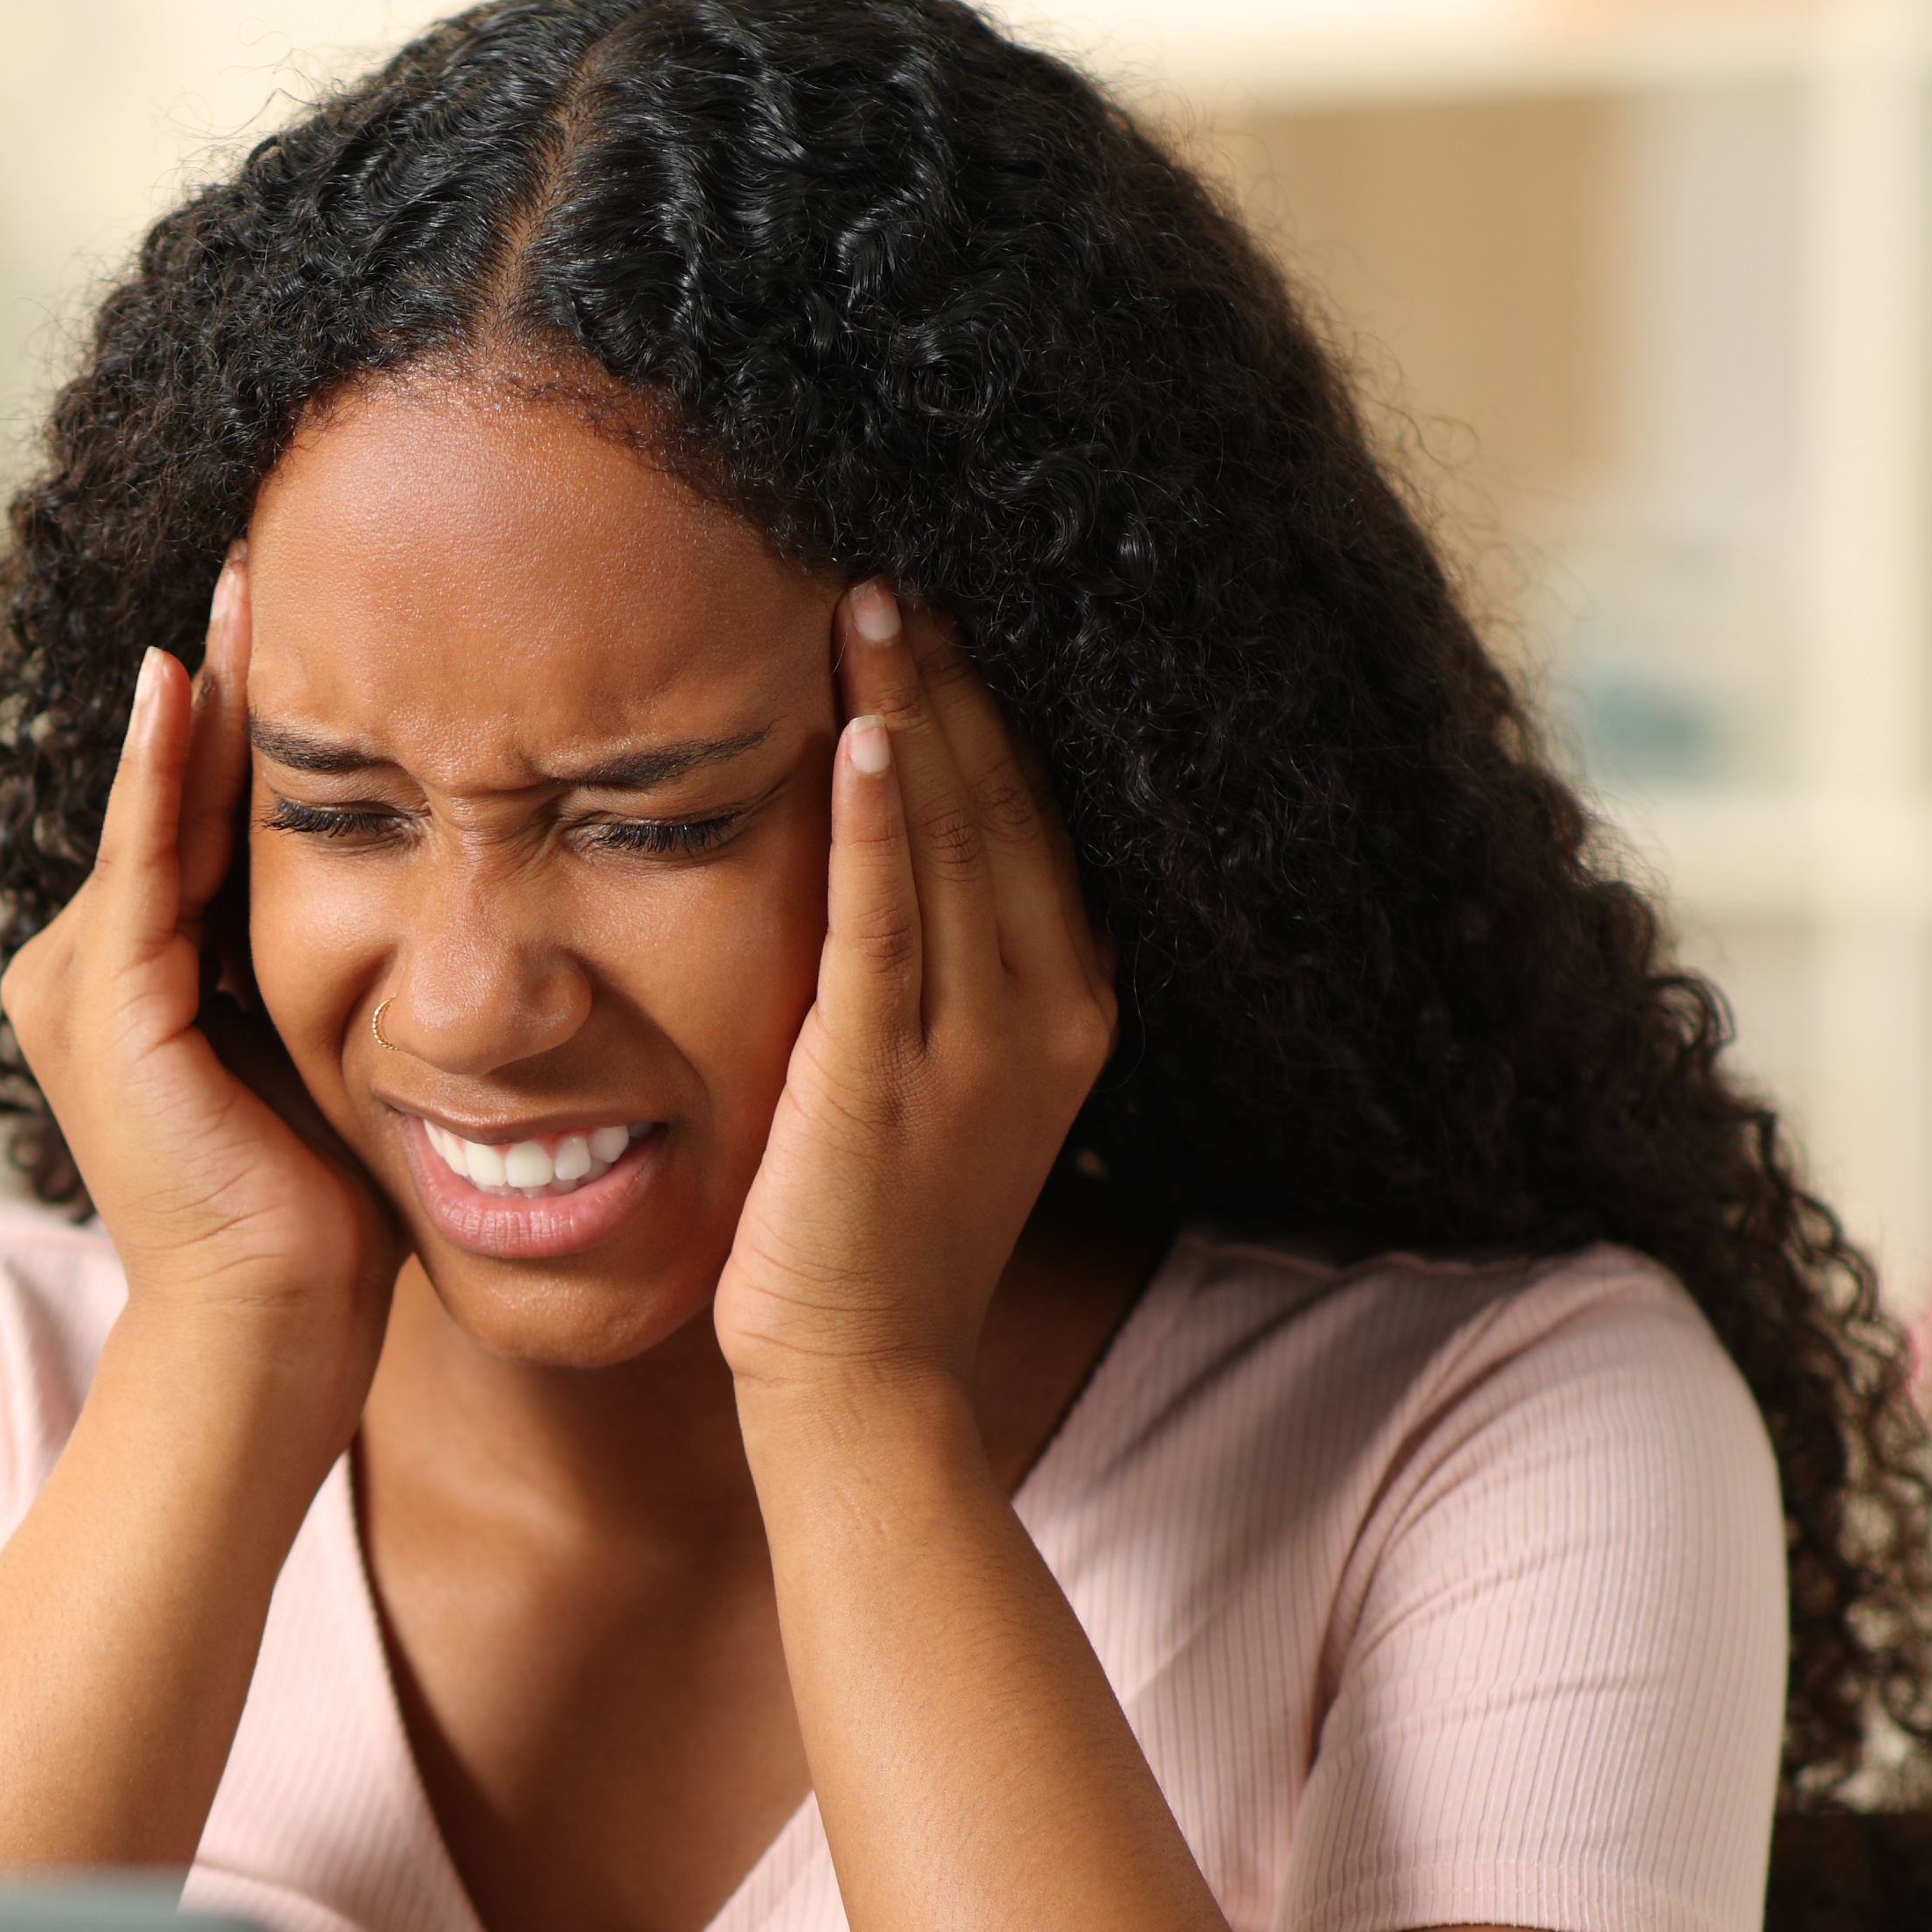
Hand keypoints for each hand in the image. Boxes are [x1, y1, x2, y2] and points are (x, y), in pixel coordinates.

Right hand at [0, 562, 401, 1408]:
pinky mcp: (110, 1009)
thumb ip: (334, 976)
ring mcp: (81, 989)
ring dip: (202, 690)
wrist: (273, 1344)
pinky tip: (194, 677)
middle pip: (171, 794)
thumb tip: (434, 895)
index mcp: (130, 987)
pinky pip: (149, 858)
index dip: (248, 716)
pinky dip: (171, 767)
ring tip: (246, 575)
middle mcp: (80, 975)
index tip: (309, 607)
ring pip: (159, 808)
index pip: (198, 819)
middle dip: (223, 676)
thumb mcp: (331, 1064)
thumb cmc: (323, 1231)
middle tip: (273, 542)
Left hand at [710, 583, 1113, 1400]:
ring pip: (951, 838)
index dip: (998, 702)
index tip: (949, 597)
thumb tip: (898, 849)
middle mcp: (1046, 1009)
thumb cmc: (876, 1232)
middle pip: (1007, 800)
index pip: (1041, 814)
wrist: (859, 1382)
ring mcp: (974, 1046)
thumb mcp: (940, 1081)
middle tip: (897, 549)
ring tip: (869, 596)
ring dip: (910, 709)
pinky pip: (885, 923)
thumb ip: (941, 972)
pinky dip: (877, 822)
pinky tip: (860, 730)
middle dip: (957, 674)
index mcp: (1072, 1001)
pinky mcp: (881, 1077)